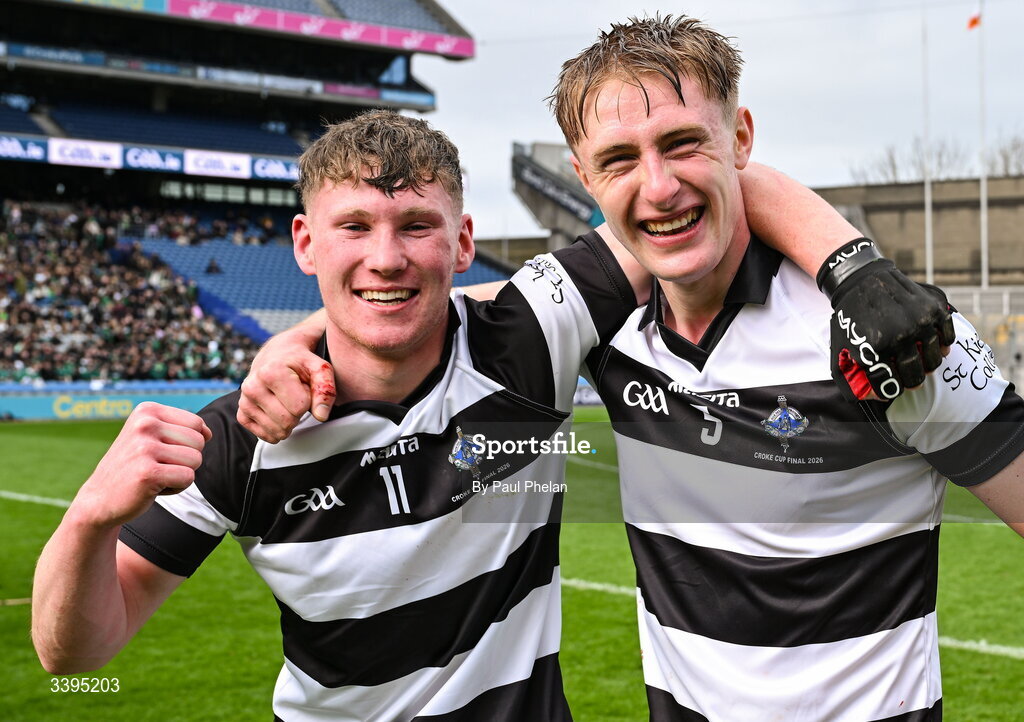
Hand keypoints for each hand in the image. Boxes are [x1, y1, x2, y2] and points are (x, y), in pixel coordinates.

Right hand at [72, 403, 211, 528]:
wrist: (100, 499)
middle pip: (199, 442)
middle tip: (156, 466)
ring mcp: (144, 447)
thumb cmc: (133, 466)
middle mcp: (145, 424)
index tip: (160, 451)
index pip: (197, 423)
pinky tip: (152, 487)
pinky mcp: (148, 472)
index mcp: (147, 410)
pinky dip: (176, 488)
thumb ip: (182, 429)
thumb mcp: (152, 437)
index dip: (187, 443)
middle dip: (185, 460)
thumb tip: (209, 432)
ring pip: (196, 460)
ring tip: (155, 475)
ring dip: (180, 474)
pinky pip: (188, 478)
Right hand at [237, 342, 335, 442]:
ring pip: (277, 432)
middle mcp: (252, 387)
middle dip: (299, 413)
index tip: (303, 388)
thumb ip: (325, 390)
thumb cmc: (299, 362)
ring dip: (289, 421)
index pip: (299, 407)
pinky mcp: (242, 414)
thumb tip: (321, 415)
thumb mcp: (319, 368)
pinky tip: (278, 411)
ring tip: (287, 401)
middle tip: (296, 396)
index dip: (308, 401)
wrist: (277, 355)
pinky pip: (265, 435)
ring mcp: (245, 402)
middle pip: (287, 421)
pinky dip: (277, 428)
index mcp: (270, 373)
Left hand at [821, 241, 954, 401]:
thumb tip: (879, 398)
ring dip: (927, 363)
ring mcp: (920, 320)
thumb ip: (852, 380)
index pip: (893, 386)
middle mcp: (900, 335)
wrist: (861, 280)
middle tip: (908, 375)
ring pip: (935, 360)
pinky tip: (927, 341)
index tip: (892, 383)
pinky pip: (948, 338)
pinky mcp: (934, 308)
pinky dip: (941, 344)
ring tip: (916, 356)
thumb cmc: (850, 320)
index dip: (892, 389)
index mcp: (875, 348)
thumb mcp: (840, 350)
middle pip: (917, 376)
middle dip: (912, 380)